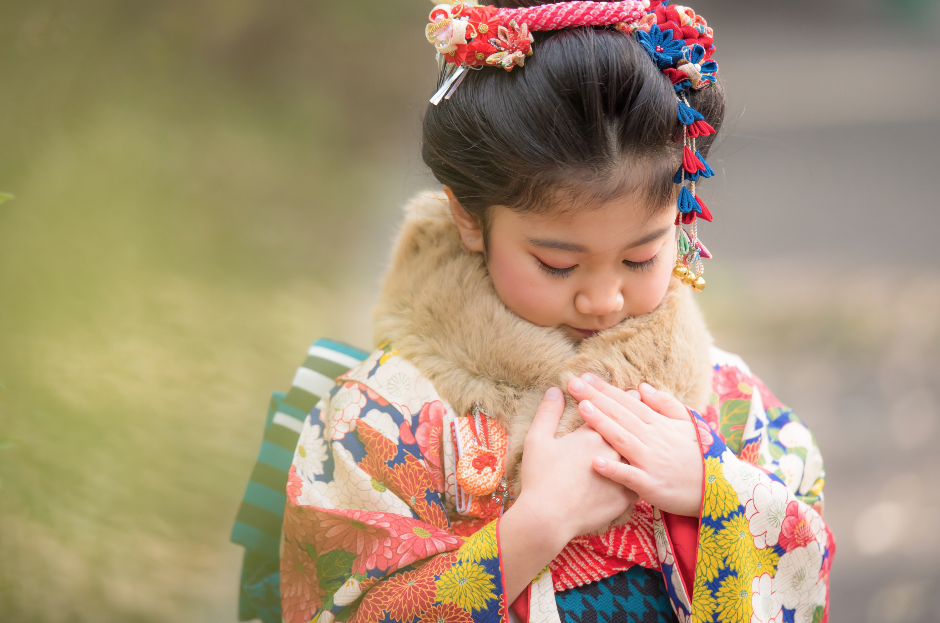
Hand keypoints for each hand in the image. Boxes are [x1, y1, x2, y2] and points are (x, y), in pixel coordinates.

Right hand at [516, 387, 636, 542]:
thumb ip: (548, 413)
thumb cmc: (540, 477)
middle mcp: (611, 451)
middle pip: (629, 428)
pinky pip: (639, 483)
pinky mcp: (625, 497)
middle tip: (644, 404)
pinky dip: (643, 475)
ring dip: (645, 443)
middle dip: (638, 414)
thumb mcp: (537, 440)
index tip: (631, 391)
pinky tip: (648, 472)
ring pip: (639, 455)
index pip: (609, 412)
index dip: (619, 401)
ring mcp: (621, 475)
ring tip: (650, 436)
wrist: (549, 517)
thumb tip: (555, 390)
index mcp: (591, 435)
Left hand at [567, 375, 703, 516]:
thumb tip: (640, 388)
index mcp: (659, 424)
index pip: (627, 402)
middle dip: (595, 398)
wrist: (721, 490)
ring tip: (582, 409)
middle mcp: (653, 439)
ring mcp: (651, 462)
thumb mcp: (688, 424)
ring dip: (602, 424)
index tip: (584, 377)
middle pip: (620, 415)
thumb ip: (664, 404)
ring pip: (622, 439)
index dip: (605, 389)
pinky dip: (613, 469)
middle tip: (572, 383)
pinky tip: (595, 462)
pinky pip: (629, 477)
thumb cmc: (700, 456)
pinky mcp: (651, 486)